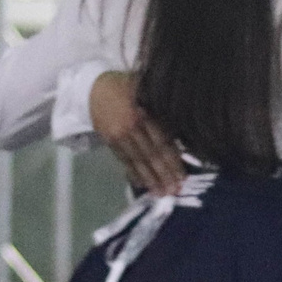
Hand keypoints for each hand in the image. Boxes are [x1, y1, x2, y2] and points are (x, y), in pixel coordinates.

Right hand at [90, 71, 185, 196]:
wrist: (95, 88)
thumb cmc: (130, 88)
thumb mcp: (149, 94)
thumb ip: (163, 112)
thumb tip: (186, 134)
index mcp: (146, 111)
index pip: (162, 141)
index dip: (173, 161)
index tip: (183, 177)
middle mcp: (132, 125)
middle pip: (151, 154)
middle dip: (164, 174)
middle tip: (174, 191)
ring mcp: (119, 135)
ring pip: (137, 160)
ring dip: (150, 179)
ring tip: (160, 193)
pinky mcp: (109, 141)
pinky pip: (124, 160)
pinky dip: (133, 173)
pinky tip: (141, 184)